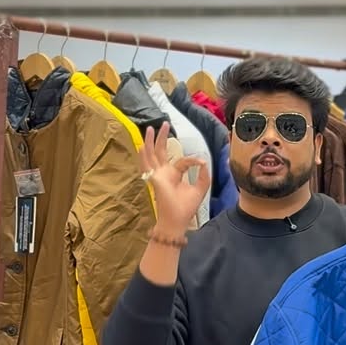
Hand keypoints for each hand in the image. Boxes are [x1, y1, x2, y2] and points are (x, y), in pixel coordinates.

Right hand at [139, 122, 210, 236]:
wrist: (177, 221)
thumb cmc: (186, 208)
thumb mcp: (200, 188)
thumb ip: (204, 176)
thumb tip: (204, 161)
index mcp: (173, 174)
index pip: (180, 160)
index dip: (191, 159)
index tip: (201, 162)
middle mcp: (163, 173)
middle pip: (160, 151)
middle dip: (161, 137)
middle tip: (164, 123)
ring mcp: (157, 175)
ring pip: (151, 154)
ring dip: (150, 141)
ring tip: (149, 128)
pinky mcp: (154, 179)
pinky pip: (147, 165)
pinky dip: (143, 156)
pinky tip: (141, 145)